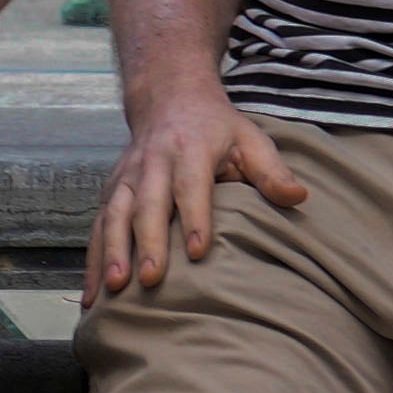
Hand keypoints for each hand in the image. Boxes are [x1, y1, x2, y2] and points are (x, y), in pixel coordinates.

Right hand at [87, 89, 304, 298]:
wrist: (168, 100)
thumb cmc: (216, 128)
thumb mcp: (250, 140)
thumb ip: (272, 170)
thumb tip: (298, 198)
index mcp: (189, 149)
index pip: (190, 186)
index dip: (194, 218)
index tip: (198, 252)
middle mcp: (151, 163)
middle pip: (146, 206)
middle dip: (145, 244)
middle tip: (151, 279)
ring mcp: (126, 178)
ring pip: (114, 217)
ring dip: (111, 253)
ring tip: (113, 288)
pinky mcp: (111, 192)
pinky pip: (98, 227)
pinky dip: (93, 259)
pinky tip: (93, 292)